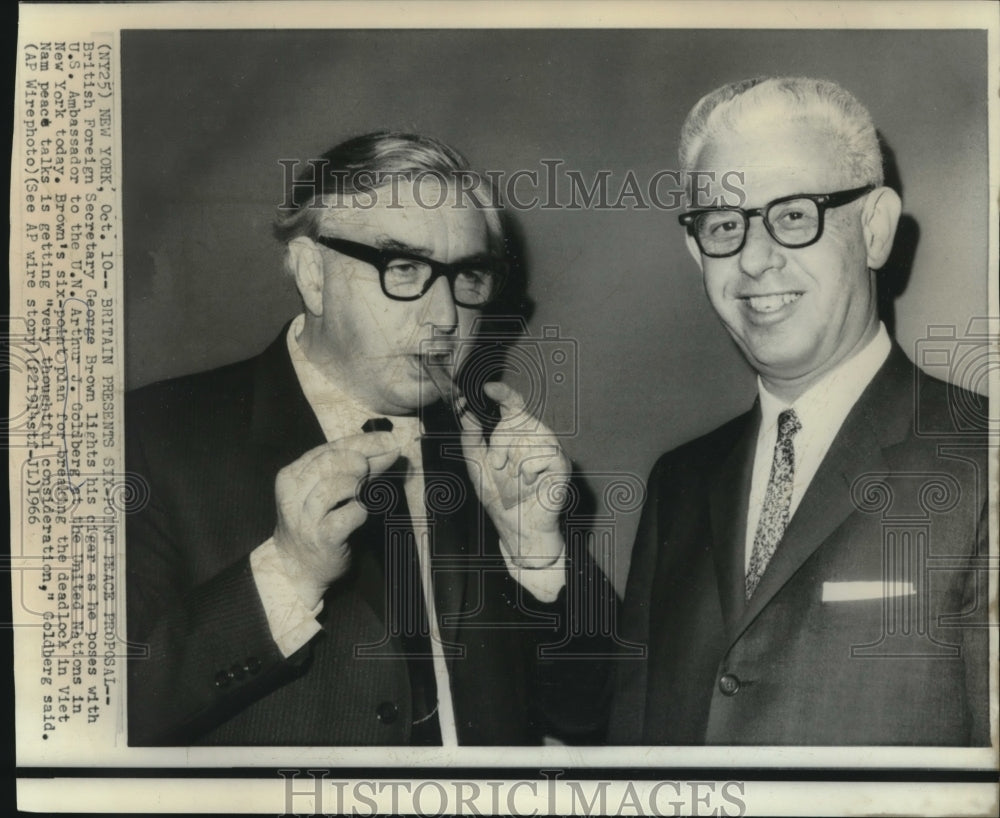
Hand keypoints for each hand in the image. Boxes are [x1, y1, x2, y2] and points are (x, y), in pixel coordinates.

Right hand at [273, 431, 399, 606]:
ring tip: (361, 492)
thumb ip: (357, 468)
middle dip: (358, 459)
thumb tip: (389, 446)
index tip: (388, 440)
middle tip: (371, 469)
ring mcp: (305, 519)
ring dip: (356, 485)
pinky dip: (360, 510)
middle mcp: (293, 495)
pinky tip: (360, 512)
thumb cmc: (316, 523)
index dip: (362, 442)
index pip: (328, 448)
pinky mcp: (322, 539)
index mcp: (291, 476)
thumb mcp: (329, 491)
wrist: (295, 569)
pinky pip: (348, 515)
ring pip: (334, 487)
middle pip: (328, 462)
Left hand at [460, 382, 570, 566]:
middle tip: (497, 465)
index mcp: (516, 433)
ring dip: (515, 459)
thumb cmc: (499, 496)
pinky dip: (531, 468)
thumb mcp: (476, 467)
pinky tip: (530, 481)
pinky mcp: (562, 464)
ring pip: (533, 435)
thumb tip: (466, 414)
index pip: (512, 405)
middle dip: (501, 443)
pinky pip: (546, 453)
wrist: (515, 526)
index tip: (488, 388)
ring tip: (514, 478)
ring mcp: (550, 449)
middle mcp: (535, 437)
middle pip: (519, 420)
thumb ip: (471, 440)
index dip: (503, 393)